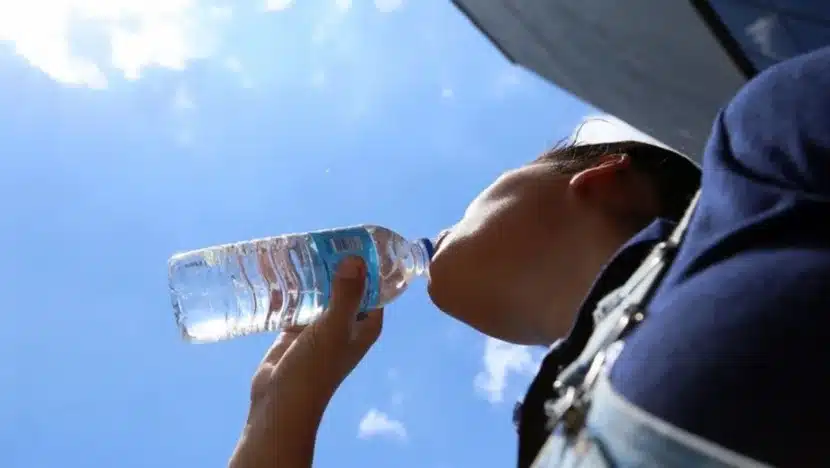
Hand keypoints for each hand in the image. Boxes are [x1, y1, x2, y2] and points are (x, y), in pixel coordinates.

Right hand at [230, 256, 383, 467]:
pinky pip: (296, 300)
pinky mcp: (296, 329)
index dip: (369, 261)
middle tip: (319, 235)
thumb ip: (346, 295)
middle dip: (334, 261)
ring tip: (296, 245)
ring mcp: (321, 326)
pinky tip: (276, 268)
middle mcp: (347, 322)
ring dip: (310, 272)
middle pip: (344, 283)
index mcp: (366, 323)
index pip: (375, 284)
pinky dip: (289, 286)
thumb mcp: (334, 328)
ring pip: (319, 290)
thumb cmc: (315, 369)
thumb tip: (356, 260)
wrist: (280, 404)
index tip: (354, 235)